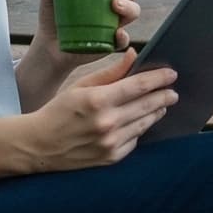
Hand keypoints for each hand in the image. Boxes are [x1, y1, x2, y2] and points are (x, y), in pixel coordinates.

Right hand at [17, 48, 179, 171]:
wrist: (40, 145)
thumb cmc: (59, 110)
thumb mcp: (81, 86)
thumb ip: (110, 72)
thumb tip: (134, 55)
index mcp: (98, 100)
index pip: (138, 86)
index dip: (158, 79)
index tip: (171, 74)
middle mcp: (107, 123)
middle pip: (147, 105)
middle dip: (164, 96)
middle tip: (173, 91)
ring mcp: (111, 143)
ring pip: (144, 123)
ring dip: (156, 112)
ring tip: (162, 104)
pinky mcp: (112, 157)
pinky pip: (135, 139)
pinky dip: (140, 128)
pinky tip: (142, 121)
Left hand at [31, 0, 145, 58]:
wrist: (49, 46)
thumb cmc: (55, 15)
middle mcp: (114, 2)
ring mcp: (115, 23)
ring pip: (133, 11)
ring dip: (128, 6)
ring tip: (114, 4)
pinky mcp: (111, 42)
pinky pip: (123, 40)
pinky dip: (122, 36)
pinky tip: (116, 33)